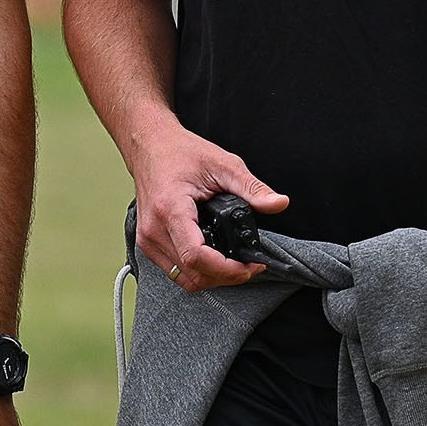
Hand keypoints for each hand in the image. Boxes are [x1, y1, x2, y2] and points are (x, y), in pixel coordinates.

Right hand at [129, 123, 287, 292]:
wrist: (150, 146)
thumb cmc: (180, 152)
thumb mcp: (223, 164)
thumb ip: (252, 187)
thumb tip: (279, 204)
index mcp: (171, 209)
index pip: (196, 257)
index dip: (227, 270)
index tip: (249, 266)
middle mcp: (154, 229)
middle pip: (192, 275)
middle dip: (226, 277)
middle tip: (250, 266)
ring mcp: (148, 239)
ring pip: (183, 279)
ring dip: (212, 278)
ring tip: (235, 264)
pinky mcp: (148, 243)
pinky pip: (175, 271)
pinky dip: (198, 272)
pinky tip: (214, 259)